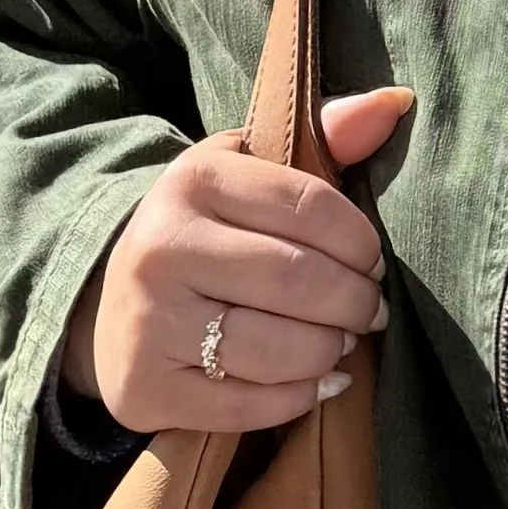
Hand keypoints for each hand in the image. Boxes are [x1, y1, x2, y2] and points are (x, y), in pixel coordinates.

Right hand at [66, 89, 407, 434]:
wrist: (110, 302)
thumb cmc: (205, 232)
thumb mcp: (249, 174)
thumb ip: (326, 138)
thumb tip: (397, 101)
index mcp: (193, 181)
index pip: (310, 207)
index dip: (360, 242)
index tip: (373, 261)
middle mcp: (162, 247)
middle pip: (298, 281)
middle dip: (354, 303)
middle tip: (368, 312)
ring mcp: (150, 323)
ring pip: (278, 349)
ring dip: (330, 351)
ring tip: (339, 343)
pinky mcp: (146, 389)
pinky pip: (249, 407)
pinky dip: (299, 398)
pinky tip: (316, 382)